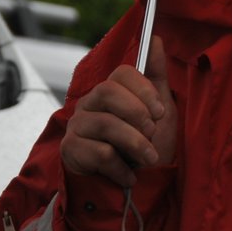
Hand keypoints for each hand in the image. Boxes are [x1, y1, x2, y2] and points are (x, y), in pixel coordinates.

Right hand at [61, 36, 176, 187]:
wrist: (134, 191)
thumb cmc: (145, 150)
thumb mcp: (160, 113)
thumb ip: (157, 77)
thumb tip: (158, 40)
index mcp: (111, 92)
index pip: (122, 73)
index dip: (144, 90)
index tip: (160, 112)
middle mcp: (90, 104)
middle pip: (108, 92)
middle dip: (137, 115)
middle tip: (150, 134)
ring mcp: (77, 126)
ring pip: (106, 124)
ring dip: (135, 145)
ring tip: (147, 159)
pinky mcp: (70, 150)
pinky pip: (100, 153)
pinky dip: (123, 168)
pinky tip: (129, 175)